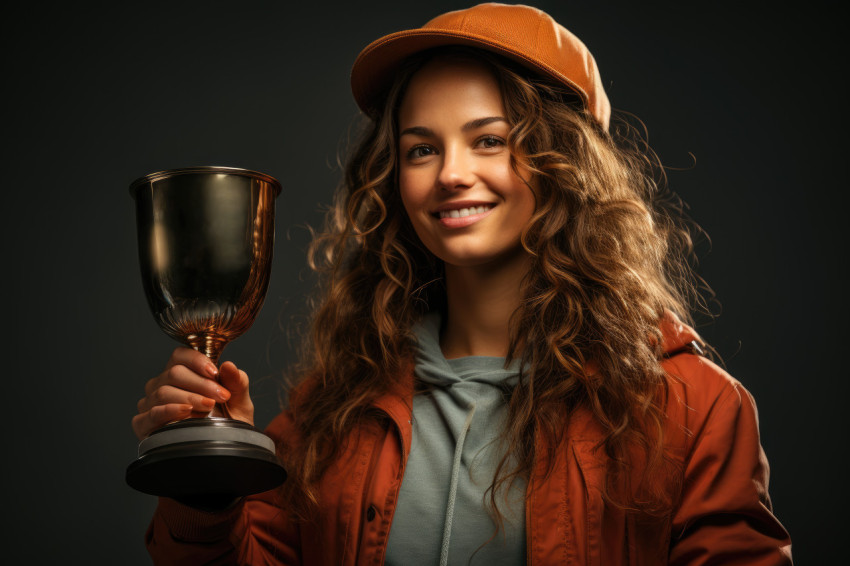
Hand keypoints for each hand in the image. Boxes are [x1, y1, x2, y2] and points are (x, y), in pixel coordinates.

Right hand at [132, 347, 254, 440]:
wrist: (224, 450)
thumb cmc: (229, 423)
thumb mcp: (239, 401)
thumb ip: (237, 381)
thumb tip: (229, 365)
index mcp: (183, 373)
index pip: (180, 356)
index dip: (197, 361)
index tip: (215, 372)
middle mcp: (163, 385)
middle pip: (174, 373)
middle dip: (201, 384)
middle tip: (221, 396)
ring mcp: (151, 404)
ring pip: (163, 391)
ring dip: (190, 398)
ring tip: (208, 407)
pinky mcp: (145, 424)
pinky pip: (152, 413)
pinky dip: (170, 411)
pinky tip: (185, 412)